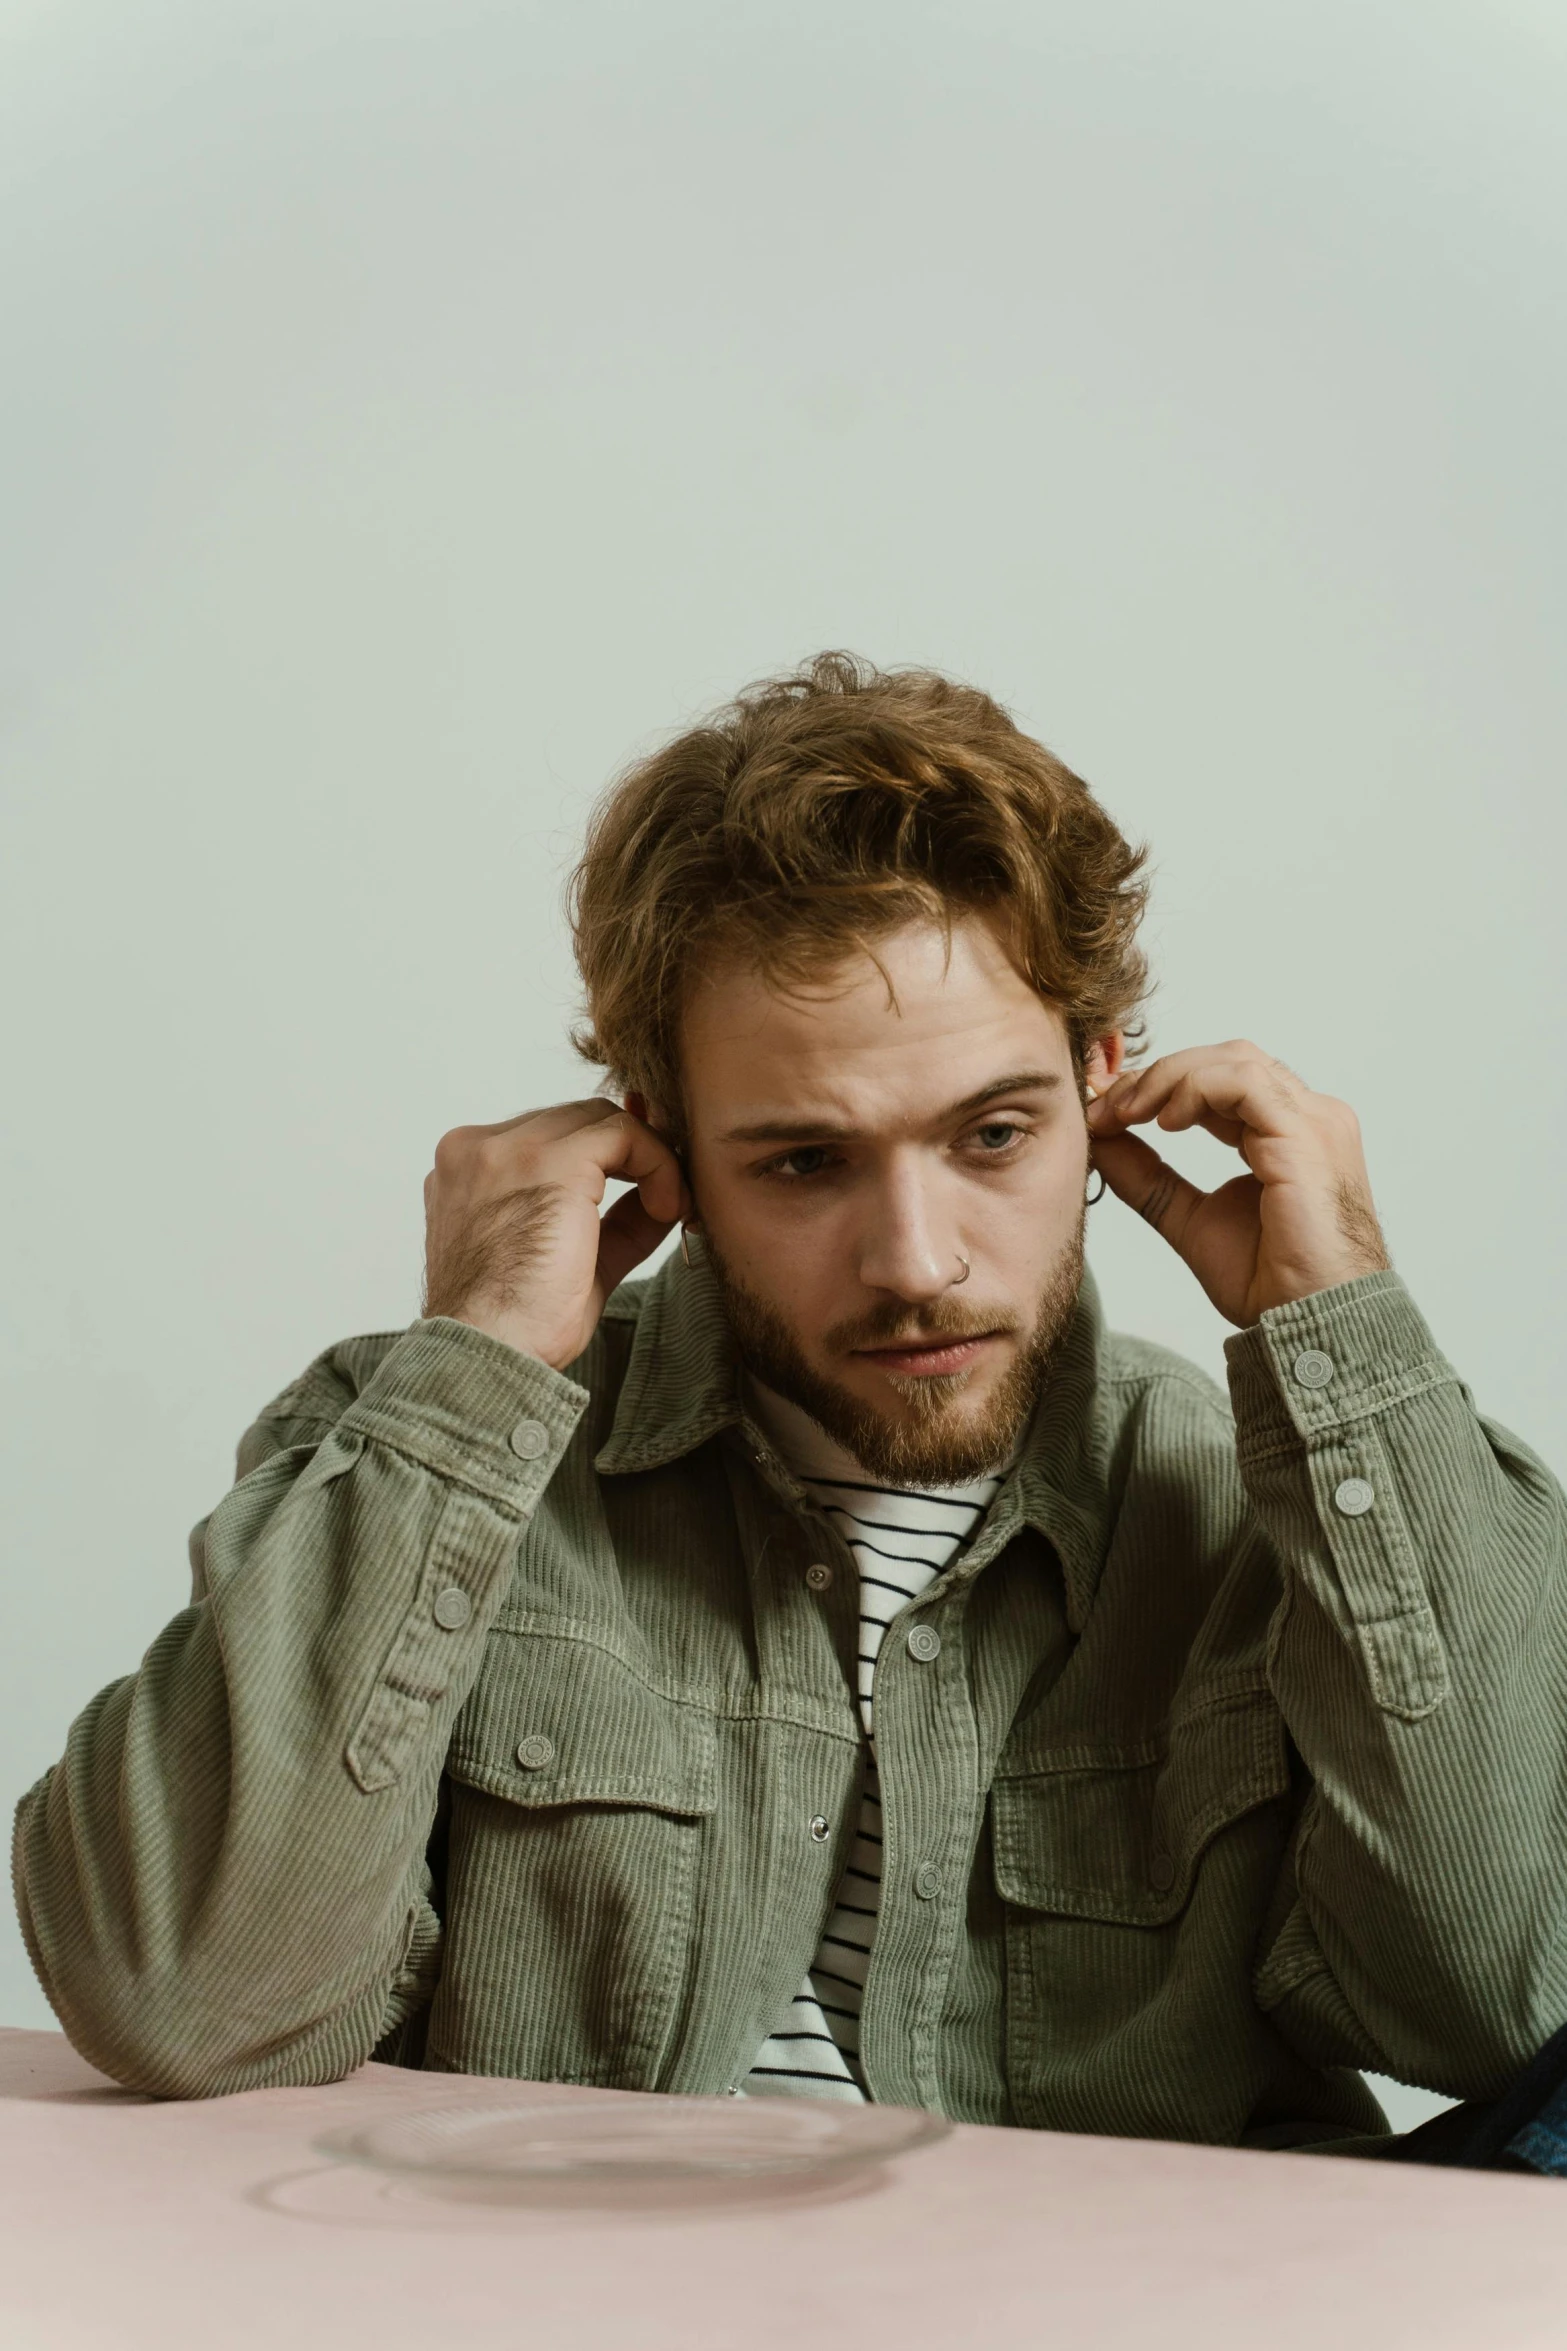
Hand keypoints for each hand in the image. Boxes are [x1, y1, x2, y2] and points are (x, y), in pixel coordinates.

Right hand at [422, 1101, 689, 1368]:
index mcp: (467, 1171)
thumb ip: (611, 1221)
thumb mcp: (570, 1261)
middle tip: (669, 1195)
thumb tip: (661, 1196)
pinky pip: (625, 1135)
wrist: (488, 1354)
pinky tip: (668, 1208)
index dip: (606, 1159)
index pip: (549, 1137)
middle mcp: (476, 1149)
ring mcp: (507, 1149)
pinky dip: (659, 1164)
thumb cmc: (517, 1328)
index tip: (646, 1192)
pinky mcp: (550, 1162)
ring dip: (648, 1157)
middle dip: (629, 1151)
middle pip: (575, 1120)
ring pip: (601, 1119)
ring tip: (669, 1209)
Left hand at [1085, 1041, 1387, 1326]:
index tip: (1105, 1110)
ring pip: (1233, 1060)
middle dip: (1158, 1075)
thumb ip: (1148, 1177)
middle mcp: (1307, 1119)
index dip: (1160, 1086)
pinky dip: (1194, 1089)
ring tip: (1127, 1112)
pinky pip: (1243, 1082)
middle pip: (1226, 1059)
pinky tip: (1165, 1121)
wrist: (1311, 1325)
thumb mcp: (1187, 1218)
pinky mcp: (1306, 1136)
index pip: (1221, 1082)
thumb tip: (1101, 1138)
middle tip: (1106, 1107)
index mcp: (1287, 1134)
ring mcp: (1313, 1122)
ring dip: (1168, 1078)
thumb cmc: (1272, 1284)